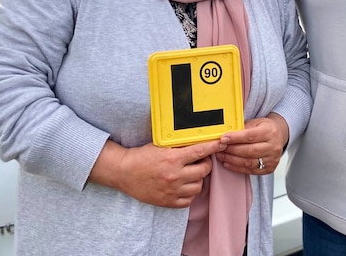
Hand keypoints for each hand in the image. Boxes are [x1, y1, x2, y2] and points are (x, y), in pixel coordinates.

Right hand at [89, 139, 224, 207]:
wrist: (124, 172)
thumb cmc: (142, 156)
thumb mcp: (161, 146)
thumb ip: (179, 146)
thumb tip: (197, 142)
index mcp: (173, 159)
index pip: (200, 152)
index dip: (213, 147)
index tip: (221, 143)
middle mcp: (174, 175)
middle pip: (203, 171)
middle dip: (205, 165)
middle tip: (201, 161)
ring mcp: (172, 190)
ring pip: (198, 187)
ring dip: (197, 179)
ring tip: (190, 174)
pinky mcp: (167, 202)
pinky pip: (188, 200)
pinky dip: (189, 194)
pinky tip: (184, 186)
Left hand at [216, 112, 288, 174]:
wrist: (279, 136)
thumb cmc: (265, 128)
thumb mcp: (255, 123)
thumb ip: (242, 128)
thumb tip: (225, 134)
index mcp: (270, 132)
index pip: (250, 136)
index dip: (235, 138)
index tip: (223, 139)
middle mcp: (273, 147)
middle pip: (249, 151)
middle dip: (232, 150)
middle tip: (219, 148)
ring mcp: (272, 159)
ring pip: (249, 162)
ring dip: (232, 160)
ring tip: (221, 156)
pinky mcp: (269, 169)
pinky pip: (251, 170)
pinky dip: (237, 168)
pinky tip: (228, 163)